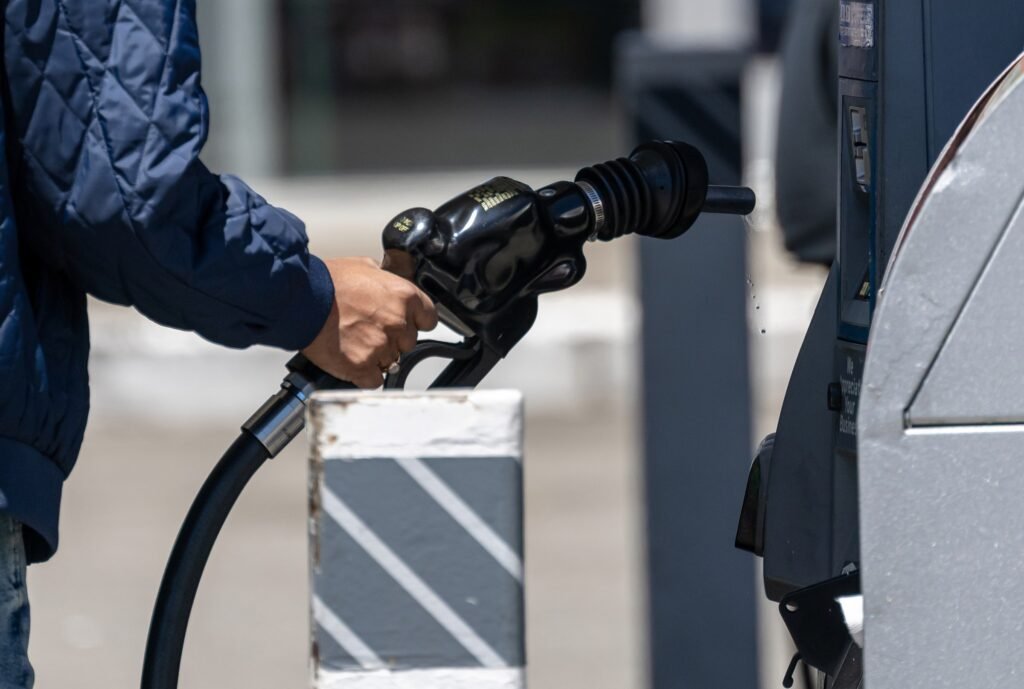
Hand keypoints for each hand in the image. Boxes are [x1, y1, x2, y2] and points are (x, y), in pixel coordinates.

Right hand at [303, 257, 437, 387]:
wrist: (300, 299)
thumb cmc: (327, 282)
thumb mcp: (365, 266)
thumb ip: (386, 280)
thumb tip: (389, 283)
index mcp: (404, 296)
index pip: (428, 319)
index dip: (415, 321)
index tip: (404, 323)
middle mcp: (397, 322)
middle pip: (408, 342)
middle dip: (391, 338)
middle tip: (367, 329)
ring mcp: (381, 346)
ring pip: (390, 361)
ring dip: (376, 356)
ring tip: (354, 341)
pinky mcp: (363, 366)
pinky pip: (373, 380)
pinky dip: (362, 374)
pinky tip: (350, 359)